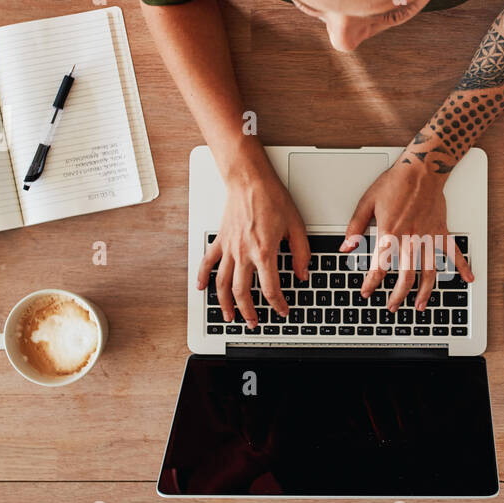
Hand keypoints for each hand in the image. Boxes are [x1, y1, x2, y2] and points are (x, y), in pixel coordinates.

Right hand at [196, 155, 309, 327]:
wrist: (249, 180)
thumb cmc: (271, 198)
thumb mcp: (296, 226)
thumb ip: (301, 253)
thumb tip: (302, 273)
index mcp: (264, 251)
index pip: (271, 288)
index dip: (278, 304)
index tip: (283, 310)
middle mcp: (244, 253)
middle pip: (242, 292)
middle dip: (249, 312)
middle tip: (254, 322)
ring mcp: (229, 248)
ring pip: (223, 283)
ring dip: (225, 303)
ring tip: (230, 316)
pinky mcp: (220, 240)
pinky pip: (208, 262)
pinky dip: (203, 277)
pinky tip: (201, 289)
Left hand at [343, 155, 473, 310]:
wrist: (422, 168)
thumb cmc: (395, 182)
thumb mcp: (367, 203)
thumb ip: (355, 228)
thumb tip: (345, 247)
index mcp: (390, 233)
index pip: (379, 267)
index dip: (371, 283)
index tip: (366, 292)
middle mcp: (411, 239)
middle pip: (406, 277)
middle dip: (398, 296)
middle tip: (392, 306)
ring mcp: (429, 237)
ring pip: (430, 272)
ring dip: (426, 292)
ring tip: (420, 306)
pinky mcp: (442, 231)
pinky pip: (454, 252)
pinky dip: (463, 266)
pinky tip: (467, 279)